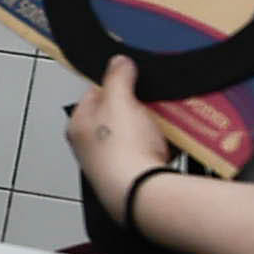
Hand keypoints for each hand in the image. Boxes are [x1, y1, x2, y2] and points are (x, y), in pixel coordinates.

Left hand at [65, 55, 176, 211]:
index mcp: (79, 125)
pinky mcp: (135, 175)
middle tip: (154, 100)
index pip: (95, 93)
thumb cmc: (121, 151)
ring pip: (139, 133)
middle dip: (140, 105)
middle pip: (119, 113)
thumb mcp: (119, 100)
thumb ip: (118, 77)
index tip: (133, 76)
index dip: (116, 82)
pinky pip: (153, 151)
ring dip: (155, 125)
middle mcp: (92, 146)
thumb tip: (118, 61)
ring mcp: (114, 162)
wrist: (142, 192)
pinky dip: (165, 145)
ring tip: (166, 121)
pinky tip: (173, 142)